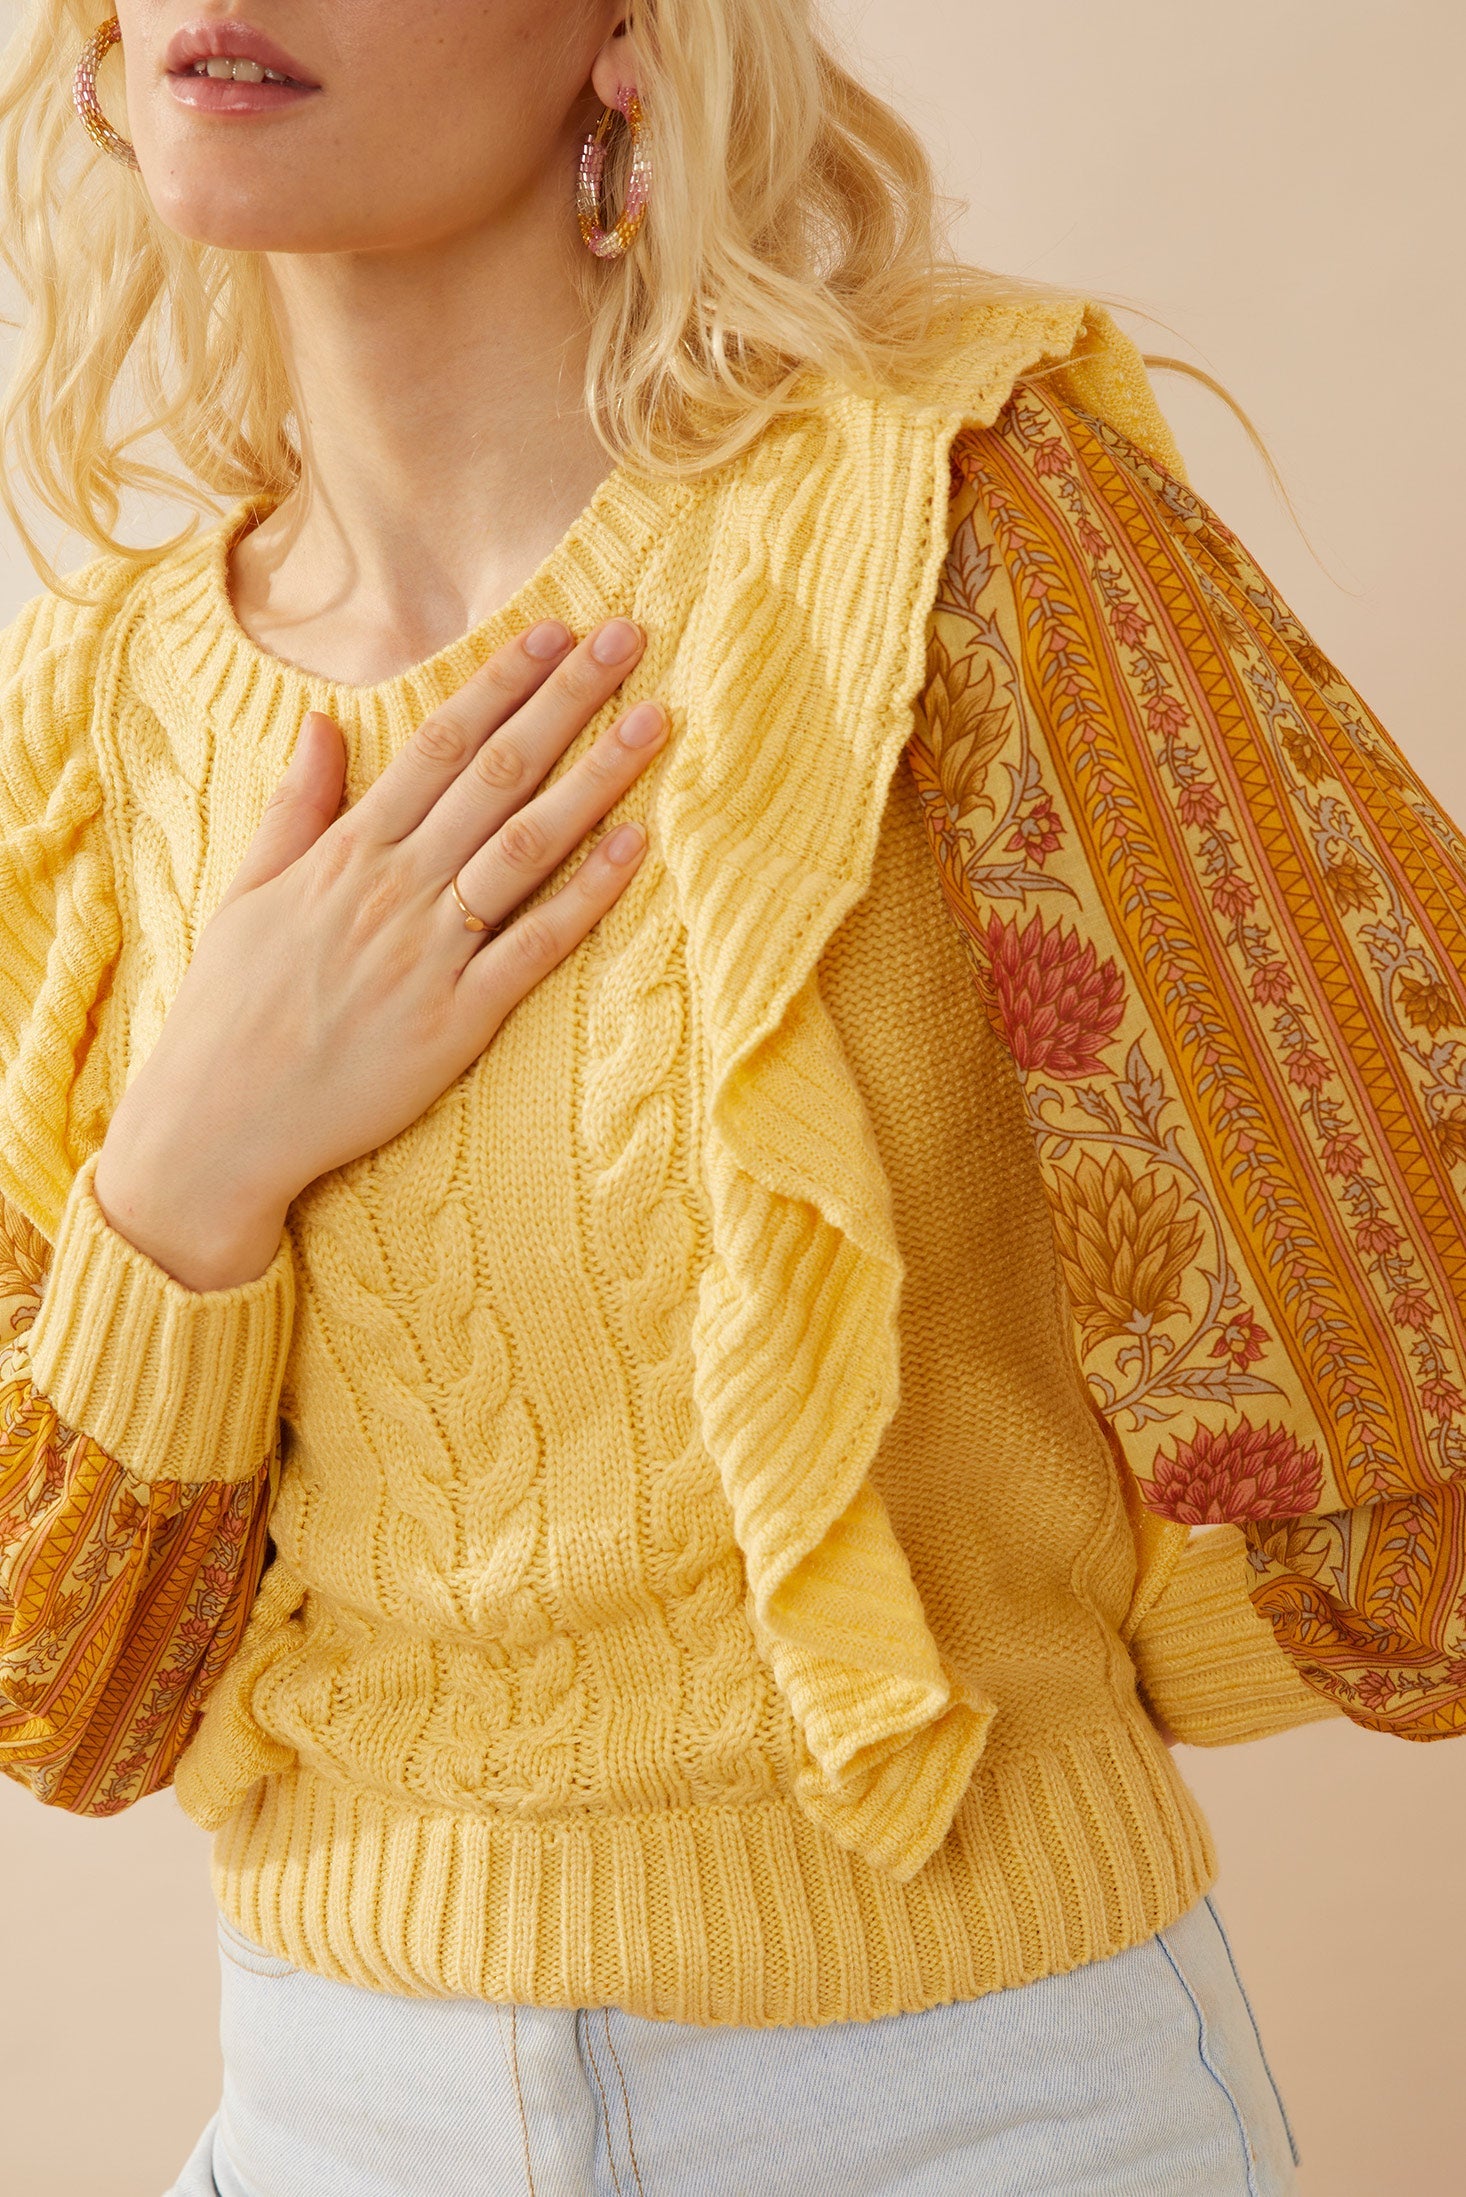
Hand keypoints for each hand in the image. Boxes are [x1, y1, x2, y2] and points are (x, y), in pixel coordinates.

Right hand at [93, 615, 665, 1288]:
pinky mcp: (457, 1021)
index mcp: (347, 853)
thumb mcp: (248, 893)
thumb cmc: (230, 1011)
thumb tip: (322, 722)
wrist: (217, 1125)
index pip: (440, 745)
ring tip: (655, 720)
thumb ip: (295, 806)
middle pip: (497, 775)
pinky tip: (635, 845)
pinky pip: (534, 947)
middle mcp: (394, 889)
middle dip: (567, 700)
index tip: (557, 630)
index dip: (503, 681)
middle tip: (628, 638)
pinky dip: (585, 895)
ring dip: (596, 778)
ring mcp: (430, 954)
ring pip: (526, 847)